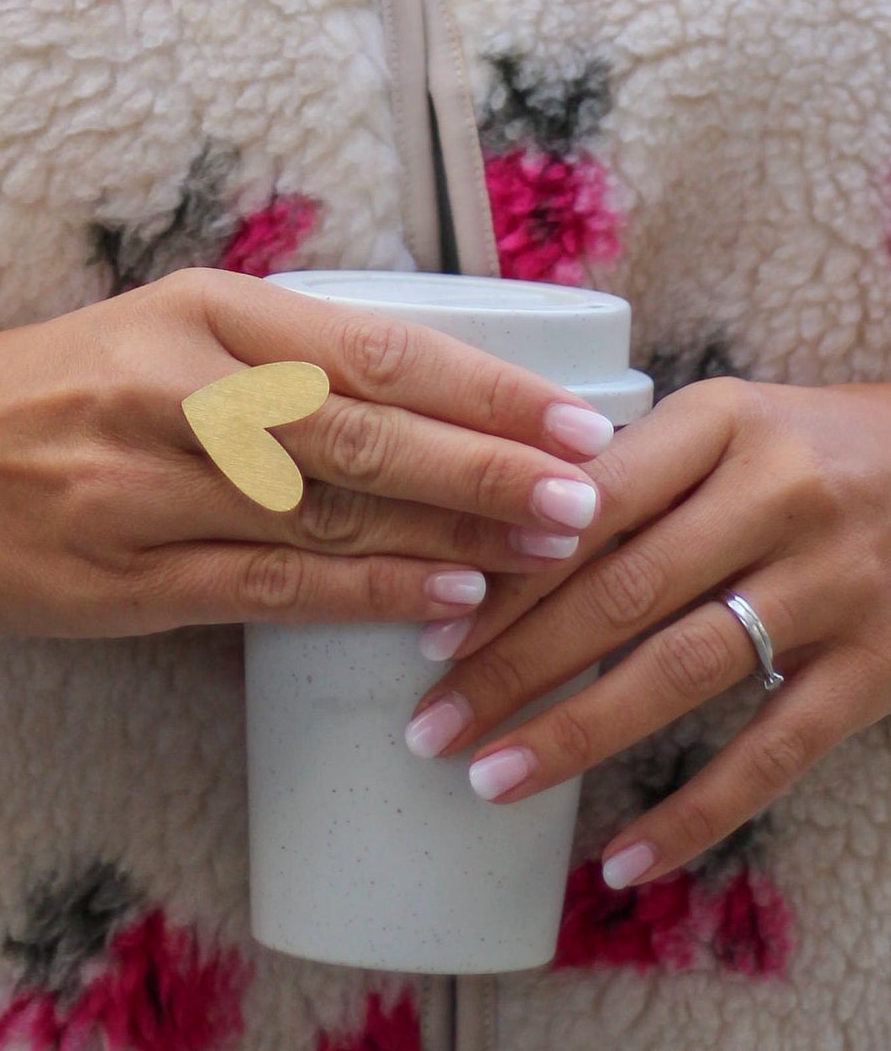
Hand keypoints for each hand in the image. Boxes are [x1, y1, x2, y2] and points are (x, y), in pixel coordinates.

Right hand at [0, 267, 612, 637]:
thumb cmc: (41, 388)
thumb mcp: (155, 335)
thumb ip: (270, 358)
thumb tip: (417, 397)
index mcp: (201, 311)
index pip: (374, 347)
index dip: (482, 386)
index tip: (567, 415)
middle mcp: (181, 390)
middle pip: (368, 430)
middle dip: (489, 465)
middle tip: (586, 491)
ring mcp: (151, 489)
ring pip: (331, 513)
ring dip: (452, 535)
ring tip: (548, 551)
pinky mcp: (128, 577)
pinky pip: (273, 588)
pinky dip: (366, 596)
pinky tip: (441, 604)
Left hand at [404, 377, 890, 891]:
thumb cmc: (805, 446)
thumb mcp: (724, 422)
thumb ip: (628, 467)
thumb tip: (489, 539)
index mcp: (722, 420)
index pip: (593, 503)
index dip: (510, 574)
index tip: (432, 632)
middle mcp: (777, 496)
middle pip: (622, 591)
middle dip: (514, 665)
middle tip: (431, 724)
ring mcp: (831, 585)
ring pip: (681, 671)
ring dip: (576, 734)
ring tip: (491, 779)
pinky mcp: (876, 668)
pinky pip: (773, 753)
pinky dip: (695, 812)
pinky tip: (624, 856)